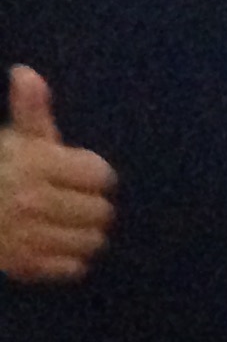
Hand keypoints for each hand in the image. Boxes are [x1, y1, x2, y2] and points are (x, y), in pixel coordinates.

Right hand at [0, 67, 116, 283]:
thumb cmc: (1, 170)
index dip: (91, 174)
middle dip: (89, 206)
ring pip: (93, 242)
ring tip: (58, 223)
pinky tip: (48, 245)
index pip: (102, 176)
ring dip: (82, 234)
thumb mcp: (16, 139)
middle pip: (102, 212)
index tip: (70, 173)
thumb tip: (26, 73)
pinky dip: (66, 261)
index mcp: (33, 164)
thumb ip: (31, 110)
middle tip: (65, 201)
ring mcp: (25, 236)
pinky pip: (73, 268)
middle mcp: (29, 200)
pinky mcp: (23, 266)